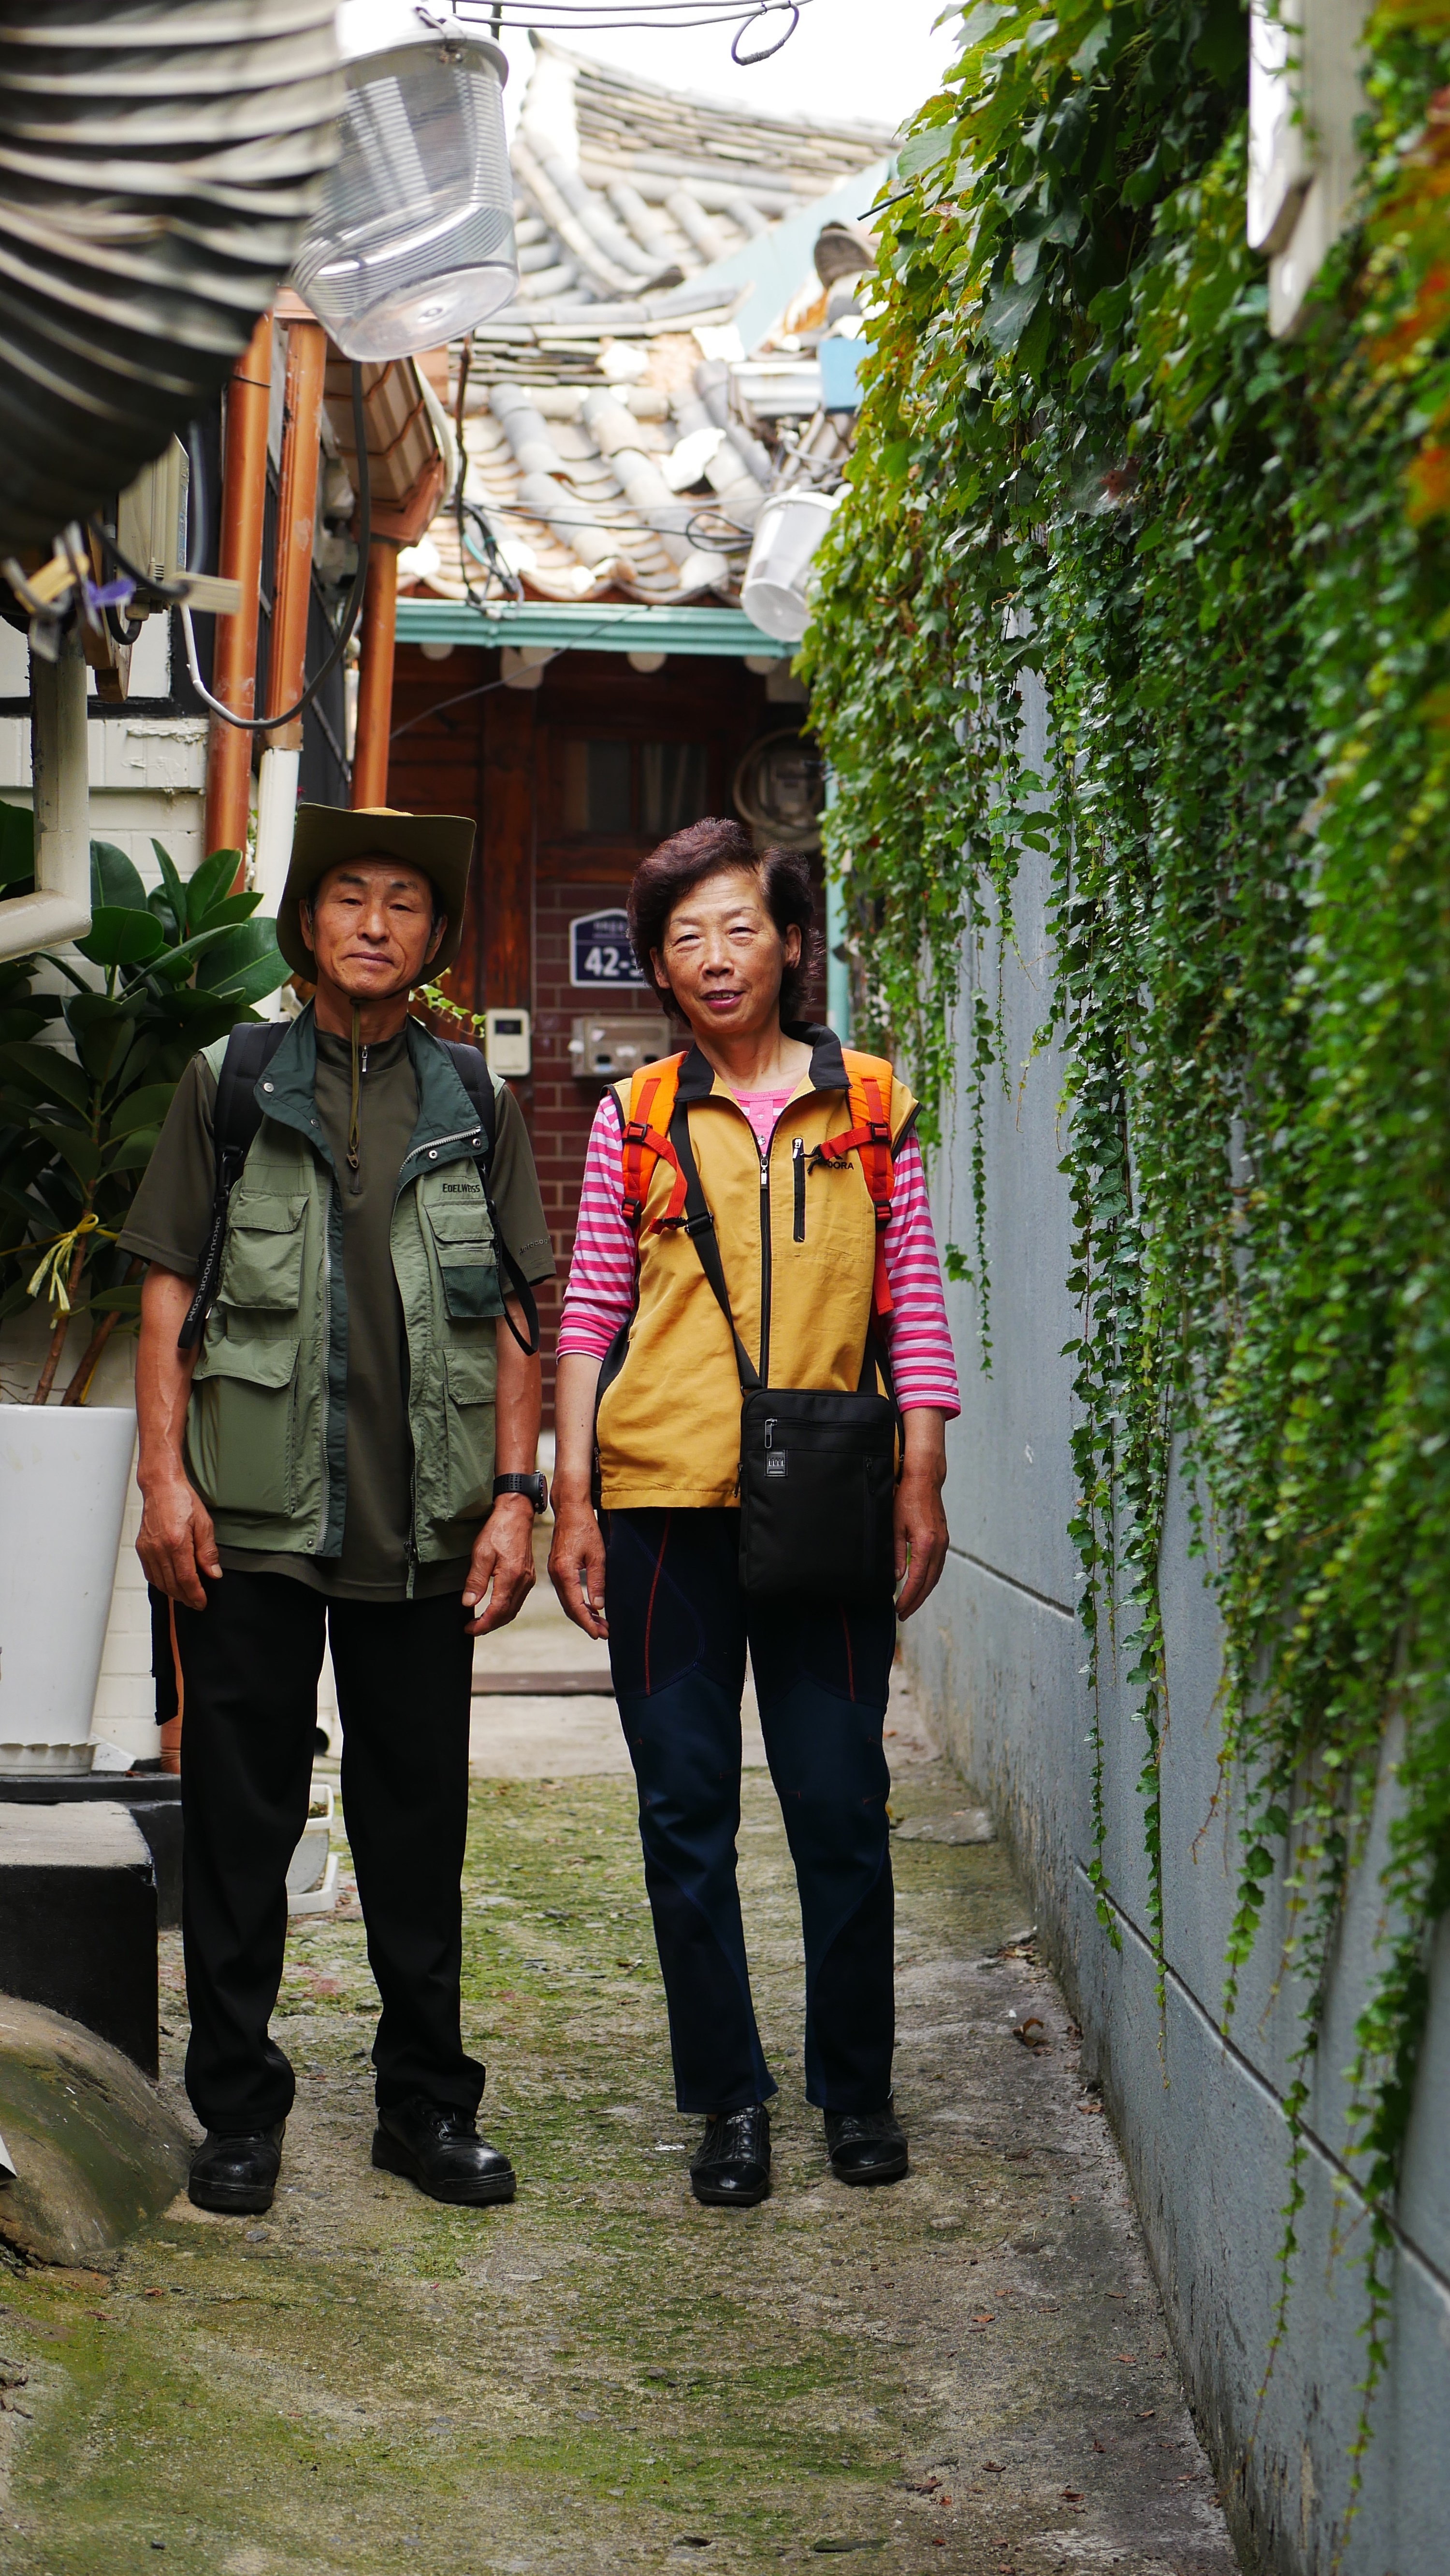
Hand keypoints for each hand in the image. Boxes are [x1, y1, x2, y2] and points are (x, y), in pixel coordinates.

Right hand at [136, 1466, 220, 1612]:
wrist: (161, 1487)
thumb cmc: (182, 1500)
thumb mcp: (204, 1524)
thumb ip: (208, 1551)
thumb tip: (213, 1574)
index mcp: (176, 1542)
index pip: (186, 1579)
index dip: (195, 1594)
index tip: (202, 1602)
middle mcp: (159, 1548)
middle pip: (172, 1584)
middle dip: (186, 1598)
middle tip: (196, 1603)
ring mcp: (147, 1549)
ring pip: (159, 1582)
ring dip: (173, 1593)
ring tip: (186, 1596)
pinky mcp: (141, 1548)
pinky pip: (150, 1573)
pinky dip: (160, 1583)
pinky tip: (170, 1584)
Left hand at [463, 1494, 536, 1636]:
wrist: (516, 1515)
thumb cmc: (498, 1530)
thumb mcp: (481, 1553)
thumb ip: (475, 1580)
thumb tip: (468, 1603)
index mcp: (511, 1577)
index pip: (497, 1611)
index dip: (482, 1624)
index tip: (469, 1628)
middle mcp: (523, 1581)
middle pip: (507, 1614)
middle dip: (489, 1625)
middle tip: (472, 1628)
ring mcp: (528, 1580)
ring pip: (514, 1610)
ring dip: (498, 1619)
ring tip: (481, 1622)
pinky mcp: (528, 1576)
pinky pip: (518, 1601)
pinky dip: (506, 1610)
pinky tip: (495, 1608)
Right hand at [547, 1484, 608, 1639]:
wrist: (570, 1509)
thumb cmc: (585, 1528)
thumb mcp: (597, 1555)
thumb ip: (597, 1582)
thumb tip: (598, 1607)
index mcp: (564, 1572)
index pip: (575, 1606)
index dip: (587, 1622)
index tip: (599, 1634)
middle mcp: (556, 1575)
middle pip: (569, 1607)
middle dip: (586, 1622)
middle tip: (604, 1633)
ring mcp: (554, 1572)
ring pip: (567, 1601)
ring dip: (582, 1613)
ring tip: (600, 1623)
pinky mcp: (557, 1568)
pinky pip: (566, 1592)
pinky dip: (577, 1602)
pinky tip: (589, 1606)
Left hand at [893, 1408, 948, 1619]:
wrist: (924, 1478)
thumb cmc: (905, 1498)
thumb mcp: (894, 1525)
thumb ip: (895, 1553)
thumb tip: (897, 1577)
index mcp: (926, 1543)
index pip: (918, 1579)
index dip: (908, 1597)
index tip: (899, 1609)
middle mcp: (939, 1545)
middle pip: (930, 1582)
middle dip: (916, 1600)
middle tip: (903, 1614)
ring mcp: (943, 1542)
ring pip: (936, 1575)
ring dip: (924, 1591)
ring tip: (910, 1604)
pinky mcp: (942, 1538)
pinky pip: (938, 1565)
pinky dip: (929, 1579)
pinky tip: (920, 1584)